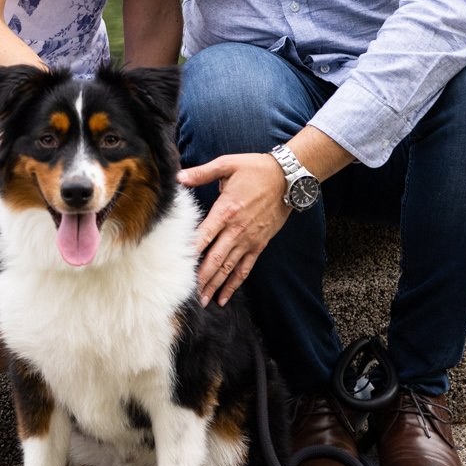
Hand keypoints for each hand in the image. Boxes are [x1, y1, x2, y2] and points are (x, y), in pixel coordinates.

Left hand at [176, 153, 289, 305]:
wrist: (288, 178)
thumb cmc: (255, 169)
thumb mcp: (227, 164)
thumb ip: (201, 173)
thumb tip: (178, 176)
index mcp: (225, 210)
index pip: (203, 235)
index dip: (190, 251)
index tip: (177, 266)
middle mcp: (236, 229)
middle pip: (215, 258)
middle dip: (200, 277)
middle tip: (187, 294)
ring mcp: (249, 240)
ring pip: (228, 268)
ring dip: (215, 285)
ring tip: (202, 301)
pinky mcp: (259, 244)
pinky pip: (245, 268)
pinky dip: (234, 283)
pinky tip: (224, 296)